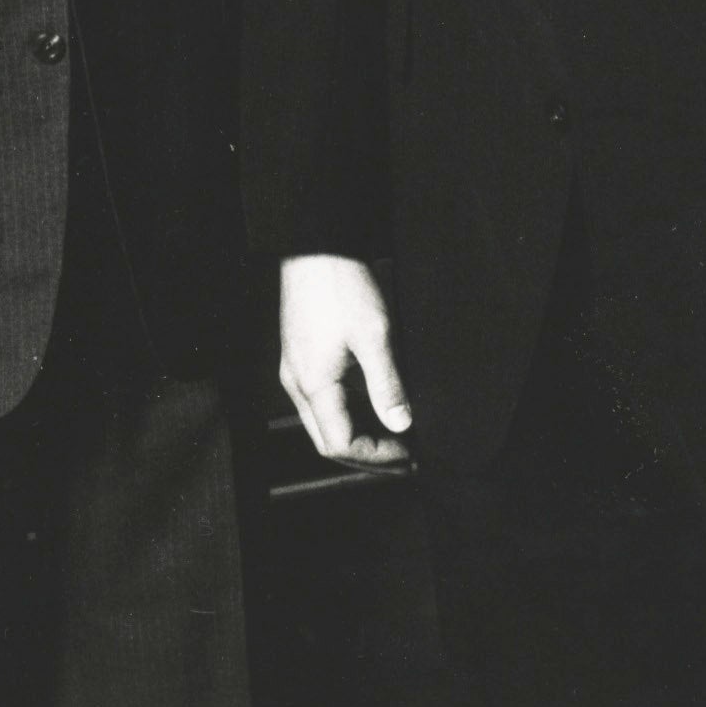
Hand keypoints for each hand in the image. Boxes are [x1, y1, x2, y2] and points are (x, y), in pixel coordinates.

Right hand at [280, 254, 412, 466]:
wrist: (316, 248)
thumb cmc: (342, 286)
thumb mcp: (375, 335)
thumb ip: (388, 384)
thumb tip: (402, 424)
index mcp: (313, 384)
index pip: (340, 444)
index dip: (376, 456)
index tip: (408, 454)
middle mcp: (298, 384)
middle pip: (328, 441)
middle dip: (366, 455)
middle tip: (403, 458)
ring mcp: (297, 371)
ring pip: (324, 422)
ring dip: (357, 434)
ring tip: (394, 437)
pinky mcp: (302, 357)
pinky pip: (322, 401)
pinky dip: (349, 413)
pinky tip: (373, 407)